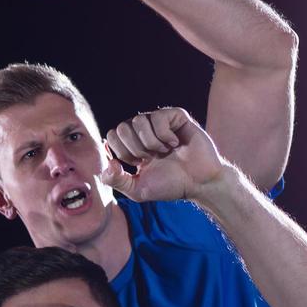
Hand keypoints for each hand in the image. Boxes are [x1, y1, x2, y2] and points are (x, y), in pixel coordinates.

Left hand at [100, 107, 227, 203]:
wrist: (199, 183)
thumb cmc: (170, 185)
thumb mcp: (136, 190)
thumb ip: (115, 180)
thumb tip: (108, 164)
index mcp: (132, 144)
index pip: (111, 136)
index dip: (121, 152)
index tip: (138, 164)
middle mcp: (144, 131)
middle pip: (121, 127)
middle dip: (134, 149)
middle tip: (150, 158)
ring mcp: (160, 122)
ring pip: (138, 120)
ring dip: (150, 142)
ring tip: (163, 152)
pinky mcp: (177, 116)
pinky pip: (159, 117)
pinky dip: (165, 135)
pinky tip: (175, 143)